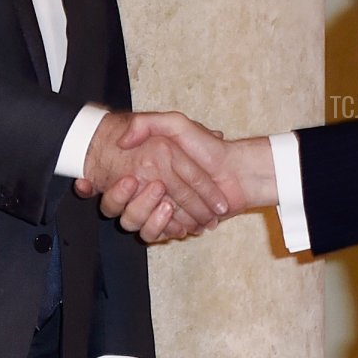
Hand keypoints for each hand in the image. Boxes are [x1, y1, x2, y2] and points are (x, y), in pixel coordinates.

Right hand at [85, 119, 277, 241]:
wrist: (237, 172)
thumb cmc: (207, 148)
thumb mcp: (176, 124)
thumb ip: (146, 124)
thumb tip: (121, 142)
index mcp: (144, 166)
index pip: (123, 182)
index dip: (123, 186)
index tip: (132, 181)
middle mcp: (145, 188)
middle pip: (125, 203)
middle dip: (140, 200)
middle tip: (156, 189)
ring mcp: (156, 208)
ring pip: (134, 221)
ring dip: (148, 216)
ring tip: (168, 205)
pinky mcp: (168, 225)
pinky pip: (151, 234)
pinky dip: (162, 228)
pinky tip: (175, 222)